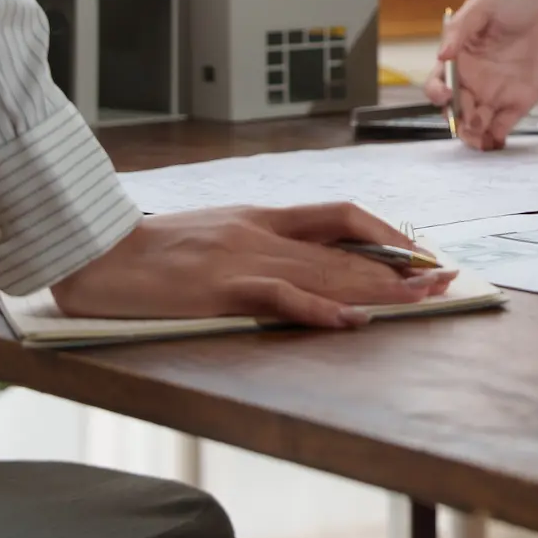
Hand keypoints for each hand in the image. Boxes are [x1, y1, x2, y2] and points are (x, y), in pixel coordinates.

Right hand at [51, 204, 454, 328]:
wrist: (92, 251)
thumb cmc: (150, 251)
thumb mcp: (215, 233)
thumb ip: (257, 242)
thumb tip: (303, 262)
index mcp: (261, 216)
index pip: (341, 216)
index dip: (386, 232)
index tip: (420, 253)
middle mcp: (261, 231)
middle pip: (346, 249)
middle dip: (400, 268)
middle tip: (444, 281)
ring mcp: (242, 258)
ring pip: (326, 272)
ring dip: (379, 289)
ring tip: (423, 301)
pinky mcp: (219, 288)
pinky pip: (280, 297)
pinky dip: (320, 311)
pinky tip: (352, 322)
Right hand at [424, 0, 537, 150]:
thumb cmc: (511, 0)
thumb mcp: (481, 7)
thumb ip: (460, 28)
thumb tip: (442, 55)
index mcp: (459, 61)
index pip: (438, 85)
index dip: (438, 94)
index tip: (446, 95)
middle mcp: (473, 81)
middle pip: (456, 111)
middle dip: (459, 121)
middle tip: (471, 120)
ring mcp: (495, 93)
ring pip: (476, 125)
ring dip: (474, 136)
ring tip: (482, 136)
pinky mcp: (519, 101)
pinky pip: (503, 125)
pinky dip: (496, 138)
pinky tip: (496, 141)